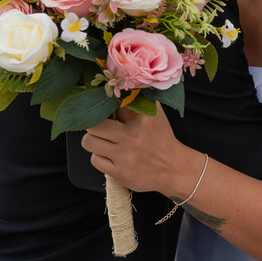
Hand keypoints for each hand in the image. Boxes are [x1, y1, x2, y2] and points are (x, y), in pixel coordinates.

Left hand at [83, 107, 198, 196]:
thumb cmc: (161, 139)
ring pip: (89, 142)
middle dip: (95, 124)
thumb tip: (120, 87)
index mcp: (142, 119)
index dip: (109, 109)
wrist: (173, 168)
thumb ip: (139, 98)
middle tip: (101, 126)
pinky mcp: (119, 173)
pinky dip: (99, 157)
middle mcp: (132, 137)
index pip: (111, 106)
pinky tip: (110, 155)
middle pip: (94, 125)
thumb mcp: (156, 113)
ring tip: (103, 141)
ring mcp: (124, 156)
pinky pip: (95, 160)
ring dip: (93, 140)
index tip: (113, 113)